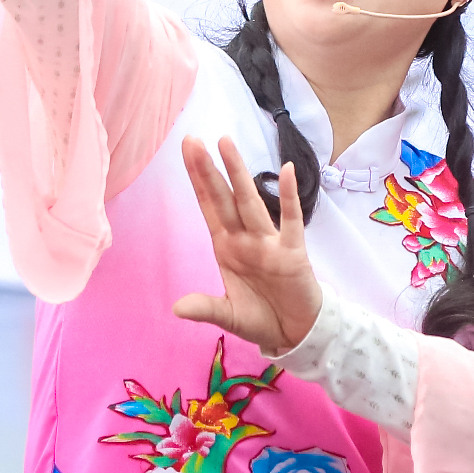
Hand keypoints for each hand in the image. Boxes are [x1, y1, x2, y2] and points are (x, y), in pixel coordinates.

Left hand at [172, 136, 324, 355]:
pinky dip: (288, 196)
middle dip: (209, 170)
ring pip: (250, 202)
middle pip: (224, 198)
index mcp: (227, 248)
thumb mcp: (229, 317)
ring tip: (226, 143)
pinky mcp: (292, 251)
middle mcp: (245, 238)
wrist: (297, 333)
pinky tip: (287, 171)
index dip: (198, 181)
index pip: (209, 208)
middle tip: (193, 139)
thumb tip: (177, 307)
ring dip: (238, 173)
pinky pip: (290, 220)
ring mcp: (269, 242)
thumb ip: (206, 308)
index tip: (187, 151)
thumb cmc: (263, 318)